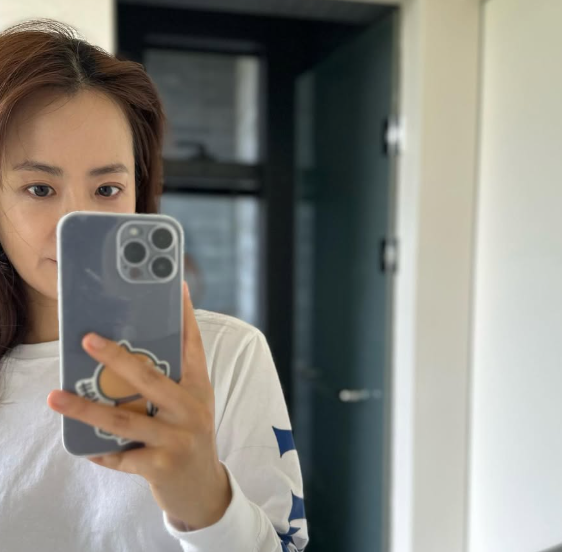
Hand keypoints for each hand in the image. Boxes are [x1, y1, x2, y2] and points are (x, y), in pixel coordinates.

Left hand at [47, 281, 231, 530]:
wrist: (203, 488)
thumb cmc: (191, 437)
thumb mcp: (191, 406)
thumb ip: (169, 384)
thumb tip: (128, 360)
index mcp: (199, 389)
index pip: (193, 346)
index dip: (186, 317)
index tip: (176, 288)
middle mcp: (190, 410)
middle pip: (149, 378)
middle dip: (116, 357)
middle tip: (88, 339)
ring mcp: (176, 438)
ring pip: (124, 419)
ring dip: (86, 408)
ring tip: (56, 396)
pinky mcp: (161, 466)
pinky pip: (120, 456)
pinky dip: (100, 450)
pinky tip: (84, 445)